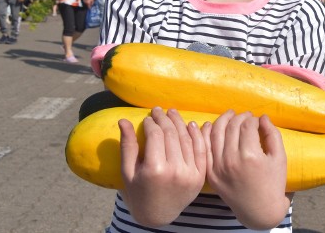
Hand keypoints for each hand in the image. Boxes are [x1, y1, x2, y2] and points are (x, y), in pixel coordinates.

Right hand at [119, 107, 206, 226]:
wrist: (158, 214)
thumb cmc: (139, 192)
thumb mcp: (127, 171)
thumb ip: (127, 145)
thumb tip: (123, 120)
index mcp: (154, 170)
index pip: (155, 136)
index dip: (151, 123)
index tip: (147, 118)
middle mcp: (175, 171)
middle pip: (171, 135)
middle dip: (164, 119)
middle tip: (159, 110)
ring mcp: (190, 174)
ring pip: (187, 139)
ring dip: (180, 122)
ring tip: (172, 113)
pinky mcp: (200, 176)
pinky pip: (200, 150)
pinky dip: (197, 135)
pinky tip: (190, 124)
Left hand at [202, 110, 289, 229]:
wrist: (259, 211)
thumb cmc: (273, 183)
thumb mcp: (280, 158)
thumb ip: (272, 134)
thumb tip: (262, 117)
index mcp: (250, 156)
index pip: (247, 126)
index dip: (253, 119)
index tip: (257, 120)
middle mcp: (231, 160)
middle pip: (231, 127)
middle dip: (240, 117)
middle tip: (246, 116)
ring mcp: (218, 167)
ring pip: (215, 133)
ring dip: (223, 120)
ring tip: (231, 115)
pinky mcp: (210, 174)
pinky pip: (205, 148)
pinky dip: (206, 134)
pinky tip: (212, 125)